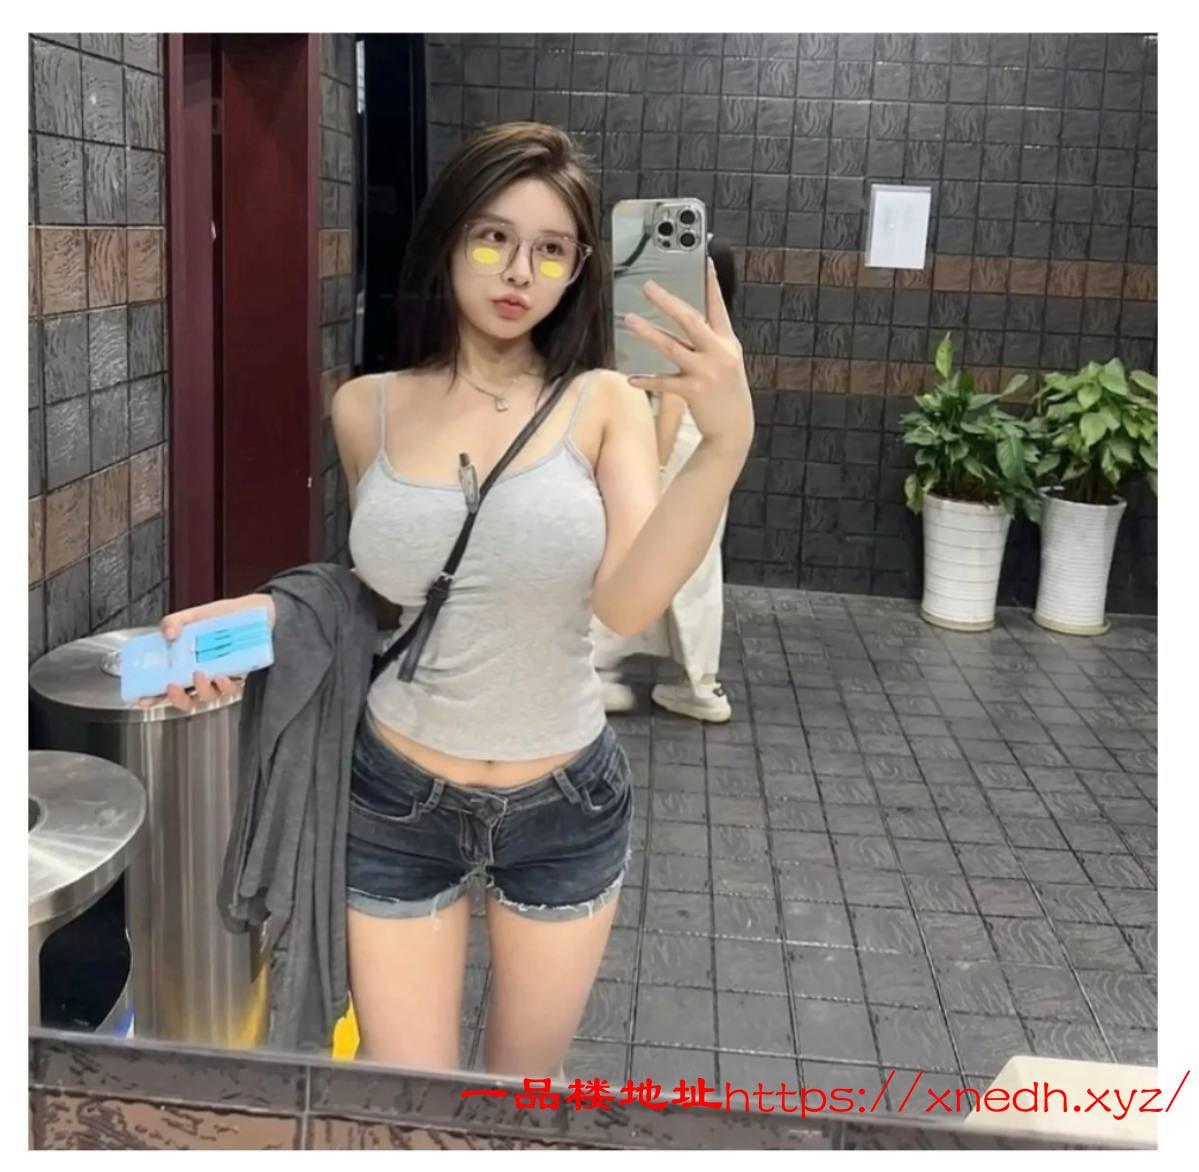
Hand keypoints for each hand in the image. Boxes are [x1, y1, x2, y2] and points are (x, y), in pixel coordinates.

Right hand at [137, 593, 273, 711]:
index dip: (153, 695)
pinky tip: (221, 676)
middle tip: (172, 687)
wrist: (259, 611)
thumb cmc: (227, 615)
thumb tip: (167, 633)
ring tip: (200, 674)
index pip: (167, 684)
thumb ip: (176, 621)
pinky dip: (224, 685)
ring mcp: (221, 676)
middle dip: (177, 698)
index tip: (142, 699)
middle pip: (187, 699)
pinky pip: (231, 689)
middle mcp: (203, 673)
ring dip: (202, 689)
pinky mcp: (240, 675)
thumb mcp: (196, 615)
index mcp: (187, 662)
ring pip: (209, 695)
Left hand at [623, 261, 753, 459]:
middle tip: (648, 286)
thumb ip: (709, 340)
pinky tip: (631, 378)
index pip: (718, 306)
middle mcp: (718, 353)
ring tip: (629, 320)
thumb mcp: (726, 360)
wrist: (735, 427)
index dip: (711, 283)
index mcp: (727, 341)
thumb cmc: (725, 391)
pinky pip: (665, 382)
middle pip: (691, 320)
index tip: (703, 260)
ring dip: (649, 333)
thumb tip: (686, 318)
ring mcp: (706, 372)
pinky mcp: (694, 391)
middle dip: (668, 302)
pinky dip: (647, 380)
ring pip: (673, 347)